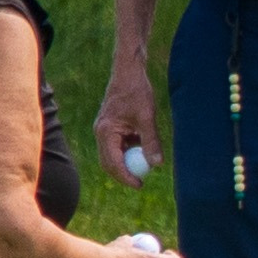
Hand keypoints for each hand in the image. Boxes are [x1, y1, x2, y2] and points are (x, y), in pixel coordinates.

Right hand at [97, 64, 161, 182]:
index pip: (113, 162)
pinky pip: (118, 145)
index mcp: (106, 132)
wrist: (128, 72)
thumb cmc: (137, 92)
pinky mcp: (110, 127)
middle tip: (141, 183)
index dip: (126, 176)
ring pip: (114, 155)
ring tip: (147, 158)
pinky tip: (143, 142)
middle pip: (109, 162)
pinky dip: (130, 149)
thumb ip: (151, 141)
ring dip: (128, 160)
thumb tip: (157, 164)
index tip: (140, 185)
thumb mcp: (147, 118)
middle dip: (124, 174)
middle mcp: (101, 132)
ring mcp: (104, 130)